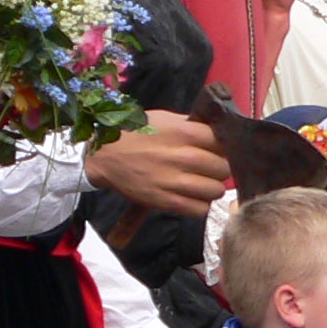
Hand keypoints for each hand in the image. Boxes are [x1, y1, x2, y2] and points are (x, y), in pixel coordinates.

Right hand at [83, 111, 227, 214]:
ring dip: (210, 187)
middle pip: (223, 168)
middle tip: (205, 167)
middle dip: (217, 168)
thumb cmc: (134, 133)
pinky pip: (201, 209)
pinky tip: (189, 195)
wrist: (103, 155)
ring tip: (197, 182)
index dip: (219, 146)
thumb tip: (219, 132)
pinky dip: (198, 204)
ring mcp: (174, 182)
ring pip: (216, 190)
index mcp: (182, 132)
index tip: (212, 149)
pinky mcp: (167, 202)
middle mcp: (182, 157)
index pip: (222, 142)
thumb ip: (191, 125)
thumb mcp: (163, 119)